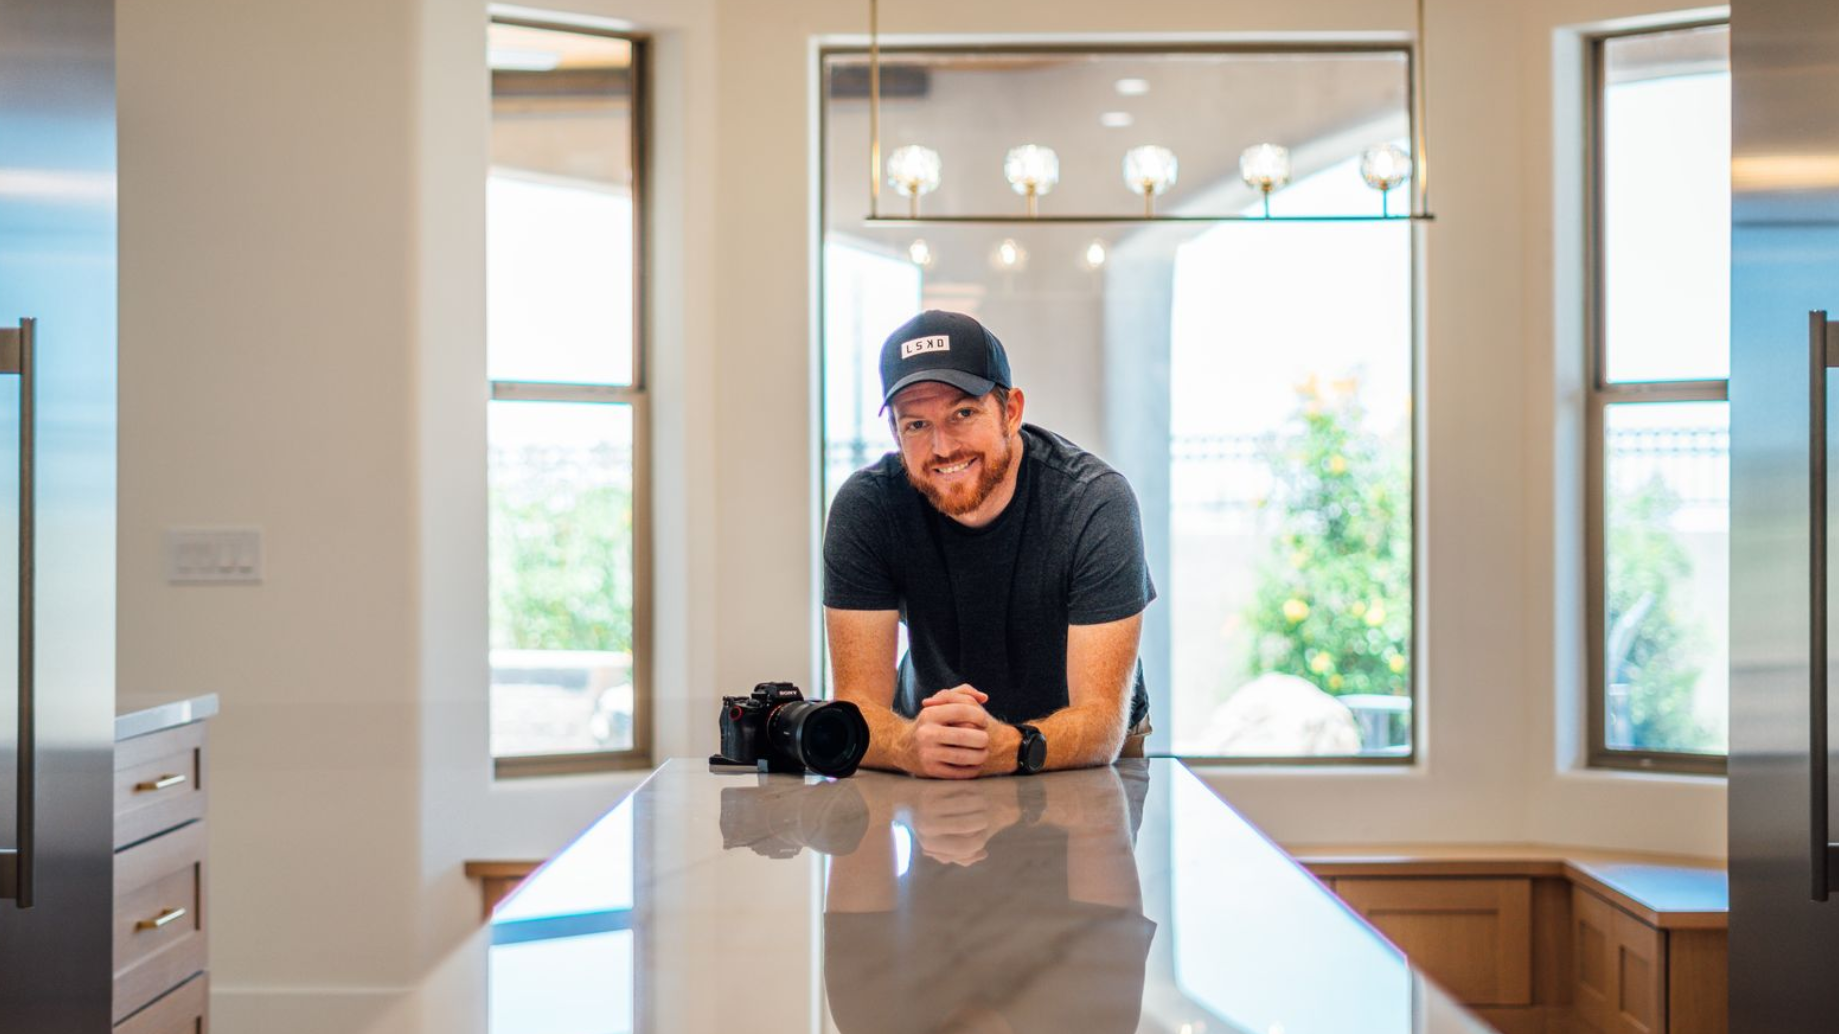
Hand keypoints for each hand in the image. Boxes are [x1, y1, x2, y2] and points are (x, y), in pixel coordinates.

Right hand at [906, 689, 990, 778]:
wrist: (902, 747)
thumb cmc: (931, 723)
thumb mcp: (940, 704)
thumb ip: (963, 693)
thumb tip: (984, 697)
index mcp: (929, 714)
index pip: (962, 710)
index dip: (979, 716)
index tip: (983, 722)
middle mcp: (926, 733)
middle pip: (966, 735)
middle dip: (983, 738)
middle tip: (985, 740)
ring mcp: (927, 754)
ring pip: (964, 757)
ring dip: (981, 755)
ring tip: (983, 753)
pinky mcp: (931, 771)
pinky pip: (959, 773)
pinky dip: (972, 770)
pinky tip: (975, 765)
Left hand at [906, 781, 1021, 865]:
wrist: (910, 800)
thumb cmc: (931, 826)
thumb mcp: (941, 845)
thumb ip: (962, 855)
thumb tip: (983, 854)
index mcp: (929, 843)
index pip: (963, 847)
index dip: (979, 841)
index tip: (984, 833)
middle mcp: (926, 826)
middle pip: (965, 825)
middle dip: (982, 820)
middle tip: (986, 816)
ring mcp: (927, 806)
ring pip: (964, 804)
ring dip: (980, 803)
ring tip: (983, 802)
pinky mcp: (931, 789)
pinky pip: (958, 789)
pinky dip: (971, 790)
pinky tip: (974, 791)